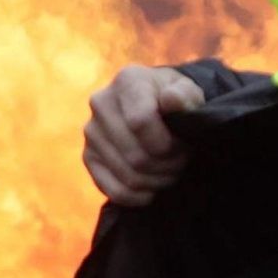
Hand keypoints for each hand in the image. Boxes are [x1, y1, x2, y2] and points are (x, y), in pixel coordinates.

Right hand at [84, 64, 204, 204]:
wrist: (157, 109)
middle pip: (137, 156)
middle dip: (167, 166)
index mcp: (127, 81)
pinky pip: (114, 191)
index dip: (168, 143)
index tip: (183, 144)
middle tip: (181, 162)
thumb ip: (186, 97)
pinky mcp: (88, 157)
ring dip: (157, 182)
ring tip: (170, 171)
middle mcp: (101, 102)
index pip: (141, 122)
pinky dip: (138, 196)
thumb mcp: (189, 94)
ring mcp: (91, 132)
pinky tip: (152, 188)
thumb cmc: (176, 102)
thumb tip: (171, 99)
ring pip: (129, 176)